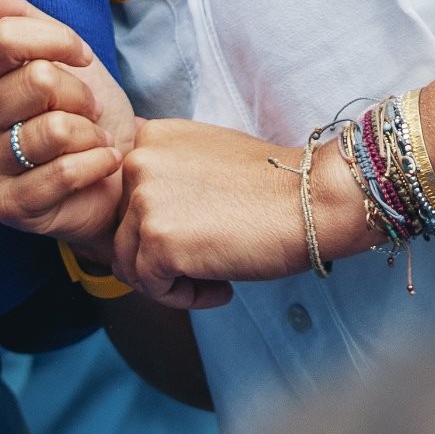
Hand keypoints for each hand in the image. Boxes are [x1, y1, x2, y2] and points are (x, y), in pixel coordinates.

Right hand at [0, 0, 152, 271]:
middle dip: (81, 93)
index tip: (83, 56)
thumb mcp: (57, 52)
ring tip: (94, 140)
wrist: (115, 170)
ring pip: (55, 128)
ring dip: (92, 132)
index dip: (58, 41)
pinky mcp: (8, 208)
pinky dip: (99, 163)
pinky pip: (65, 172)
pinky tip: (103, 163)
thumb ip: (13, 14)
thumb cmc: (84, 110)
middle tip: (90, 110)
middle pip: (37, 81)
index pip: (3, 38)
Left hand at [108, 117, 364, 301]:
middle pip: (122, 232)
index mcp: (150, 136)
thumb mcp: (205, 158)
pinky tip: (222, 285)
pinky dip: (185, 297)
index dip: (154, 225)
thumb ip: (166, 174)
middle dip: (159, 256)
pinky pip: (152, 287)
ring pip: (130, 263)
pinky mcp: (156, 242)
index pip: (123, 196)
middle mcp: (138, 162)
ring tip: (216, 274)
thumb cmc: (271, 186)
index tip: (193, 232)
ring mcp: (144, 201)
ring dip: (171, 279)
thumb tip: (136, 215)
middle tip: (205, 261)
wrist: (312, 200)